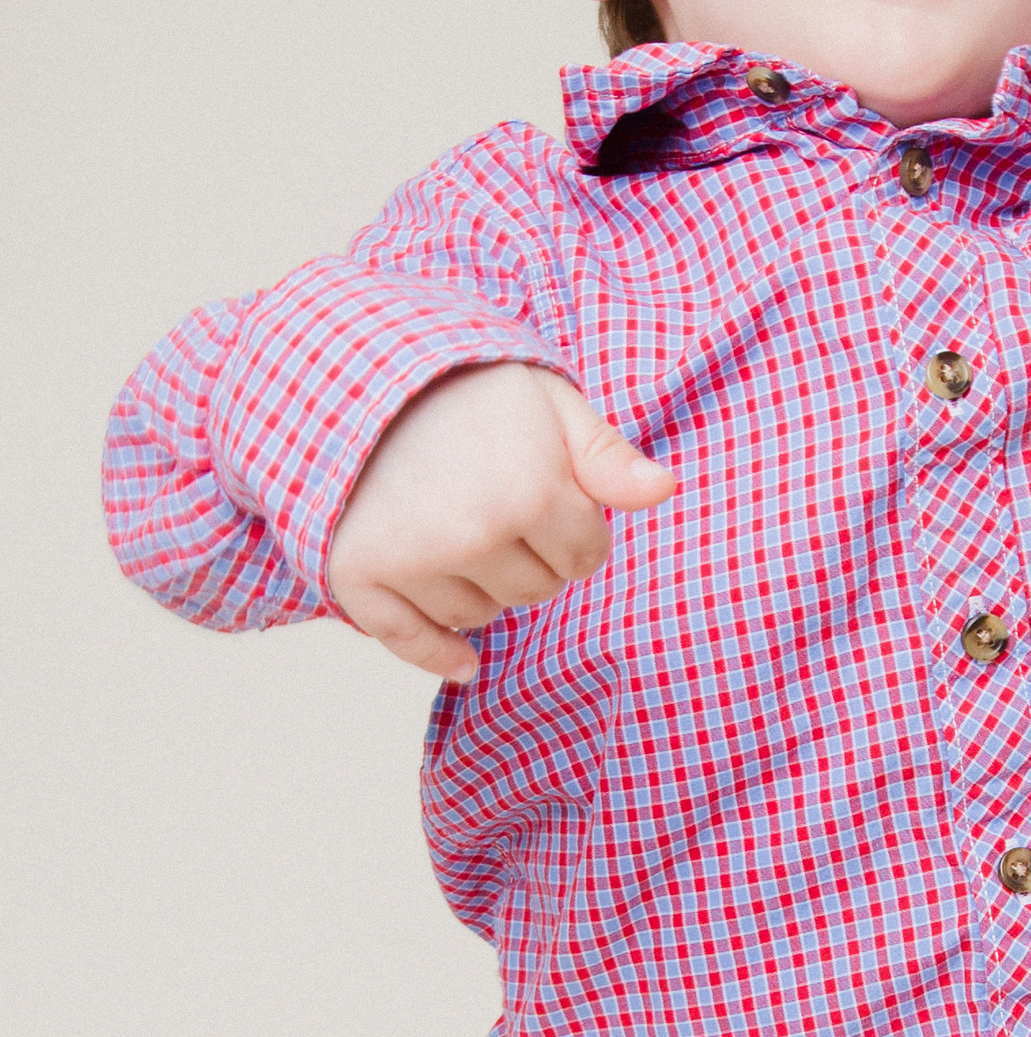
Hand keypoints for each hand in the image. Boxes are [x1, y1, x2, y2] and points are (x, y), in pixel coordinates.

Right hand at [328, 362, 674, 681]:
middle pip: (535, 593)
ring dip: (483, 588)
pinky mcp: (358, 573)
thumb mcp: (550, 402)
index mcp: (531, 489)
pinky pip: (408, 640)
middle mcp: (472, 532)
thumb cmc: (468, 388)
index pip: (585, 559)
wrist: (359, 371)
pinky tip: (465, 665)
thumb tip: (665, 490)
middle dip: (532, 560)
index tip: (553, 499)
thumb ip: (607, 455)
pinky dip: (438, 654)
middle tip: (501, 507)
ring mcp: (412, 558)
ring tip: (460, 528)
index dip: (578, 531)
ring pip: (479, 616)